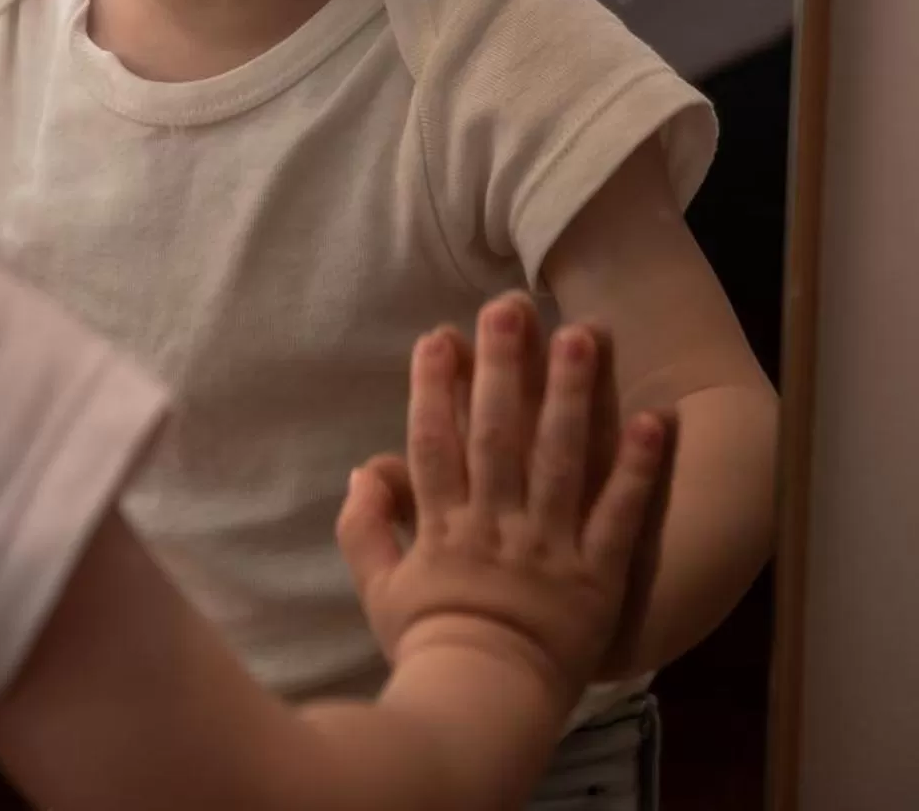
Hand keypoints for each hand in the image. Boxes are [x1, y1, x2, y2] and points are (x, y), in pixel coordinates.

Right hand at [336, 295, 675, 703]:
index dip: (434, 388)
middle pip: (497, 437)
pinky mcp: (597, 576)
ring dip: (571, 397)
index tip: (439, 336)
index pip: (435, 444)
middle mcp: (497, 527)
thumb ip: (365, 526)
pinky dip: (638, 470)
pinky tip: (655, 422)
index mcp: (444, 527)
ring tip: (582, 337)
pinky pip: (619, 517)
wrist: (482, 713)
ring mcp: (550, 549)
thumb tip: (365, 466)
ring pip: (561, 462)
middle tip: (511, 308)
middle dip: (503, 369)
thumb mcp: (378, 588)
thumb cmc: (430, 646)